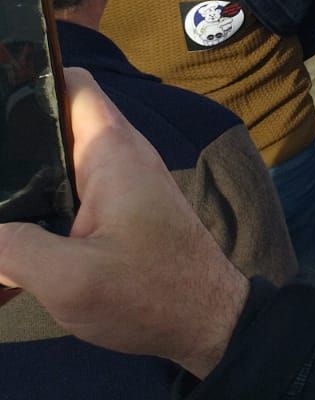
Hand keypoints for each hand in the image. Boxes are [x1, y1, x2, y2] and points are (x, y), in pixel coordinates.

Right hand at [0, 70, 248, 377]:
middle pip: (53, 122)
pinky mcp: (118, 213)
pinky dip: (36, 202)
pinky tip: (7, 225)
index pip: (72, 83)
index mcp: (111, 151)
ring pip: (56, 161)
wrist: (209, 324)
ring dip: (20, 173)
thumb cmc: (149, 293)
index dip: (28, 76)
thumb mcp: (67, 279)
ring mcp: (120, 184)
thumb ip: (10, 248)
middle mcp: (118, 157)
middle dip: (11, 134)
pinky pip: (67, 192)